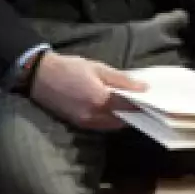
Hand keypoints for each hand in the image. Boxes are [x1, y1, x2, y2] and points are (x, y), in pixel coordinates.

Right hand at [29, 52, 146, 130]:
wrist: (39, 76)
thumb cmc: (70, 68)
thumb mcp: (98, 68)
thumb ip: (122, 79)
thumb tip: (143, 88)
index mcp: (100, 100)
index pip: (128, 107)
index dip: (143, 105)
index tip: (155, 101)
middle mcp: (93, 115)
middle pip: (122, 120)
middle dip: (135, 114)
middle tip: (145, 103)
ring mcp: (84, 122)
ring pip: (111, 125)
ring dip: (123, 118)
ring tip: (132, 105)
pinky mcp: (77, 123)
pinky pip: (100, 125)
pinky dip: (110, 119)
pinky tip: (115, 108)